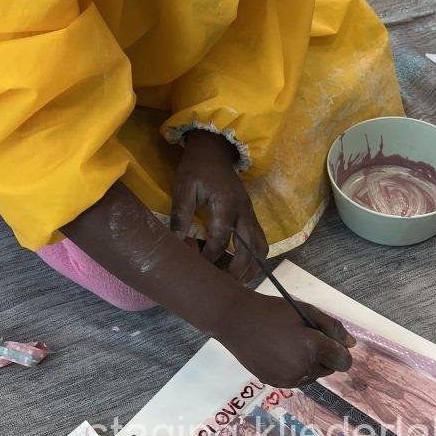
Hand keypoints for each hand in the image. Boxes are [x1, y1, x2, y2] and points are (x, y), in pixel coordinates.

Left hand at [171, 129, 267, 282]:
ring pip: (260, 247)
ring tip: (238, 283)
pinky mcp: (252, 216)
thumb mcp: (184, 187)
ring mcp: (251, 214)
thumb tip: (176, 242)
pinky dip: (254, 258)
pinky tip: (243, 268)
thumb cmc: (196, 168)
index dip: (209, 256)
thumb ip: (181, 214)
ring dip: (252, 267)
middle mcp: (244, 212)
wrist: (214, 149)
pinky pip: (260, 241)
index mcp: (226, 205)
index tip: (198, 266)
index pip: (220, 239)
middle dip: (237, 270)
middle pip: (248, 249)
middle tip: (224, 286)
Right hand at [221, 292, 355, 387]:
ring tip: (290, 345)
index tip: (328, 339)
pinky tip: (279, 353)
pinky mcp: (274, 383)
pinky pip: (295, 380)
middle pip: (328, 369)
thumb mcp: (307, 311)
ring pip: (312, 376)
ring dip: (309, 364)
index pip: (343, 361)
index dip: (340, 349)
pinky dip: (294, 369)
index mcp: (313, 349)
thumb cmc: (272, 311)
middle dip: (324, 356)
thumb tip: (351, 345)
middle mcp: (302, 369)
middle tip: (304, 337)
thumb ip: (332, 328)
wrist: (235, 321)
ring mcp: (287, 379)